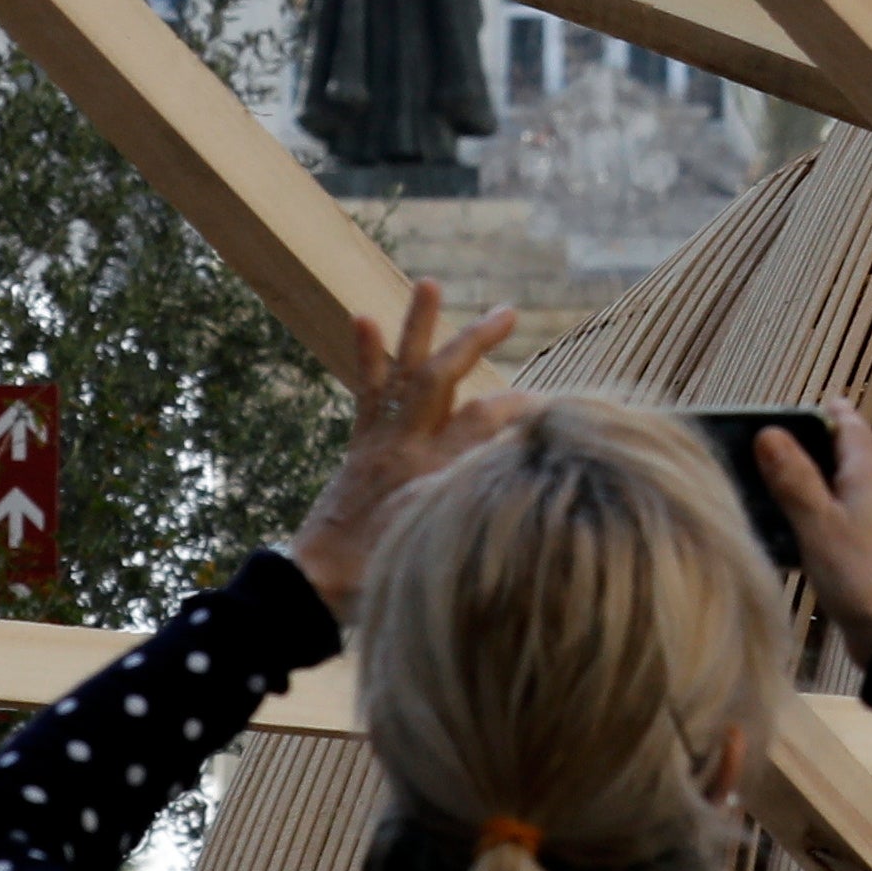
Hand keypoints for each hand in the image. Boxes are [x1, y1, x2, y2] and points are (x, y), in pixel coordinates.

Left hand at [284, 284, 522, 622]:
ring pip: (402, 373)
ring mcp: (379, 442)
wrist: (312, 587)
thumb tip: (516, 479)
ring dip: (416, 327)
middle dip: (475, 342)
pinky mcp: (361, 446)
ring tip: (428, 283)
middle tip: (508, 312)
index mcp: (429, 473)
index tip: (559, 402)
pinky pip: (367, 393)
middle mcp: (404, 447)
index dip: (526, 406)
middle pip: (441, 380)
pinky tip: (362, 319)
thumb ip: (472, 510)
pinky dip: (367, 356)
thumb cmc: (378, 580)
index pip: (487, 421)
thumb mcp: (437, 550)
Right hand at [747, 403, 871, 661]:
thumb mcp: (818, 522)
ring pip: (848, 492)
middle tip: (787, 439)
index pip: (854, 430)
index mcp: (870, 478)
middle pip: (852, 459)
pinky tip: (798, 533)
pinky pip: (845, 523)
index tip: (817, 402)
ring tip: (782, 482)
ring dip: (820, 483)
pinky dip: (822, 516)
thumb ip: (794, 478)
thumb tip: (770, 432)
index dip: (835, 414)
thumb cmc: (859, 573)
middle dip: (823, 446)